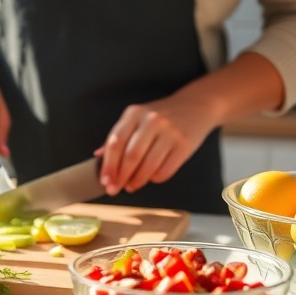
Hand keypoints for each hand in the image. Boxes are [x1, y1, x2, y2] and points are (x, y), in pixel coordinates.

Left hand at [96, 94, 217, 195]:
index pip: (116, 143)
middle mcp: (152, 120)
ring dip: (137, 181)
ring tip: (131, 186)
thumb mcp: (137, 118)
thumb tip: (98, 156)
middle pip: (131, 156)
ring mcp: (170, 132)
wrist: (196, 105)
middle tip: (114, 189)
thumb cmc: (161, 116)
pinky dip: (155, 178)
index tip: (104, 181)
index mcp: (134, 113)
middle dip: (120, 177)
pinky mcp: (185, 145)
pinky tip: (151, 178)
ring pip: (148, 165)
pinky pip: (166, 170)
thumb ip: (118, 136)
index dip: (108, 166)